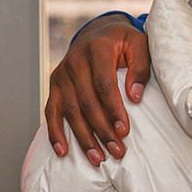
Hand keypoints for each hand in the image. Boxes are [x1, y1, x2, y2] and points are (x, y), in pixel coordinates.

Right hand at [45, 15, 149, 166]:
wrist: (99, 32)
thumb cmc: (123, 42)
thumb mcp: (139, 44)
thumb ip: (140, 67)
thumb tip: (135, 97)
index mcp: (96, 49)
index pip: (104, 84)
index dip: (113, 110)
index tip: (124, 131)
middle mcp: (74, 61)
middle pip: (86, 102)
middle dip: (102, 130)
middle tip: (117, 151)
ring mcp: (61, 74)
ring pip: (69, 111)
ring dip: (83, 137)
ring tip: (97, 158)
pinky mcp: (54, 85)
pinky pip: (51, 112)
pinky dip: (55, 133)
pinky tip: (63, 152)